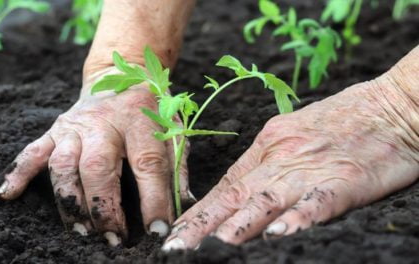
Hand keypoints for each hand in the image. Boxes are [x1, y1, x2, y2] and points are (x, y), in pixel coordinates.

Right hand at [0, 68, 190, 245]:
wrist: (123, 73)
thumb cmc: (152, 107)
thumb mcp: (174, 129)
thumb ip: (177, 166)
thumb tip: (183, 205)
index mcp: (140, 121)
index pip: (148, 164)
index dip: (154, 201)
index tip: (157, 230)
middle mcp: (105, 122)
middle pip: (98, 167)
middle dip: (104, 208)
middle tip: (113, 238)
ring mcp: (76, 125)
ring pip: (64, 165)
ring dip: (70, 201)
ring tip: (82, 230)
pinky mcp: (57, 128)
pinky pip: (34, 151)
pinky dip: (20, 172)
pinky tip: (9, 194)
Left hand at [162, 73, 418, 249]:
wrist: (392, 105)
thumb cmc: (341, 118)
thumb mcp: (293, 131)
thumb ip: (267, 159)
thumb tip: (240, 187)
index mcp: (269, 144)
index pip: (227, 183)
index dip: (200, 210)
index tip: (178, 229)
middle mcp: (282, 157)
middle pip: (236, 195)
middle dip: (203, 224)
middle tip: (176, 246)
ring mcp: (312, 168)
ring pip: (266, 200)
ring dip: (237, 226)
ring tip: (211, 247)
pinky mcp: (346, 180)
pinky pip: (316, 202)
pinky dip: (296, 218)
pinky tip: (277, 235)